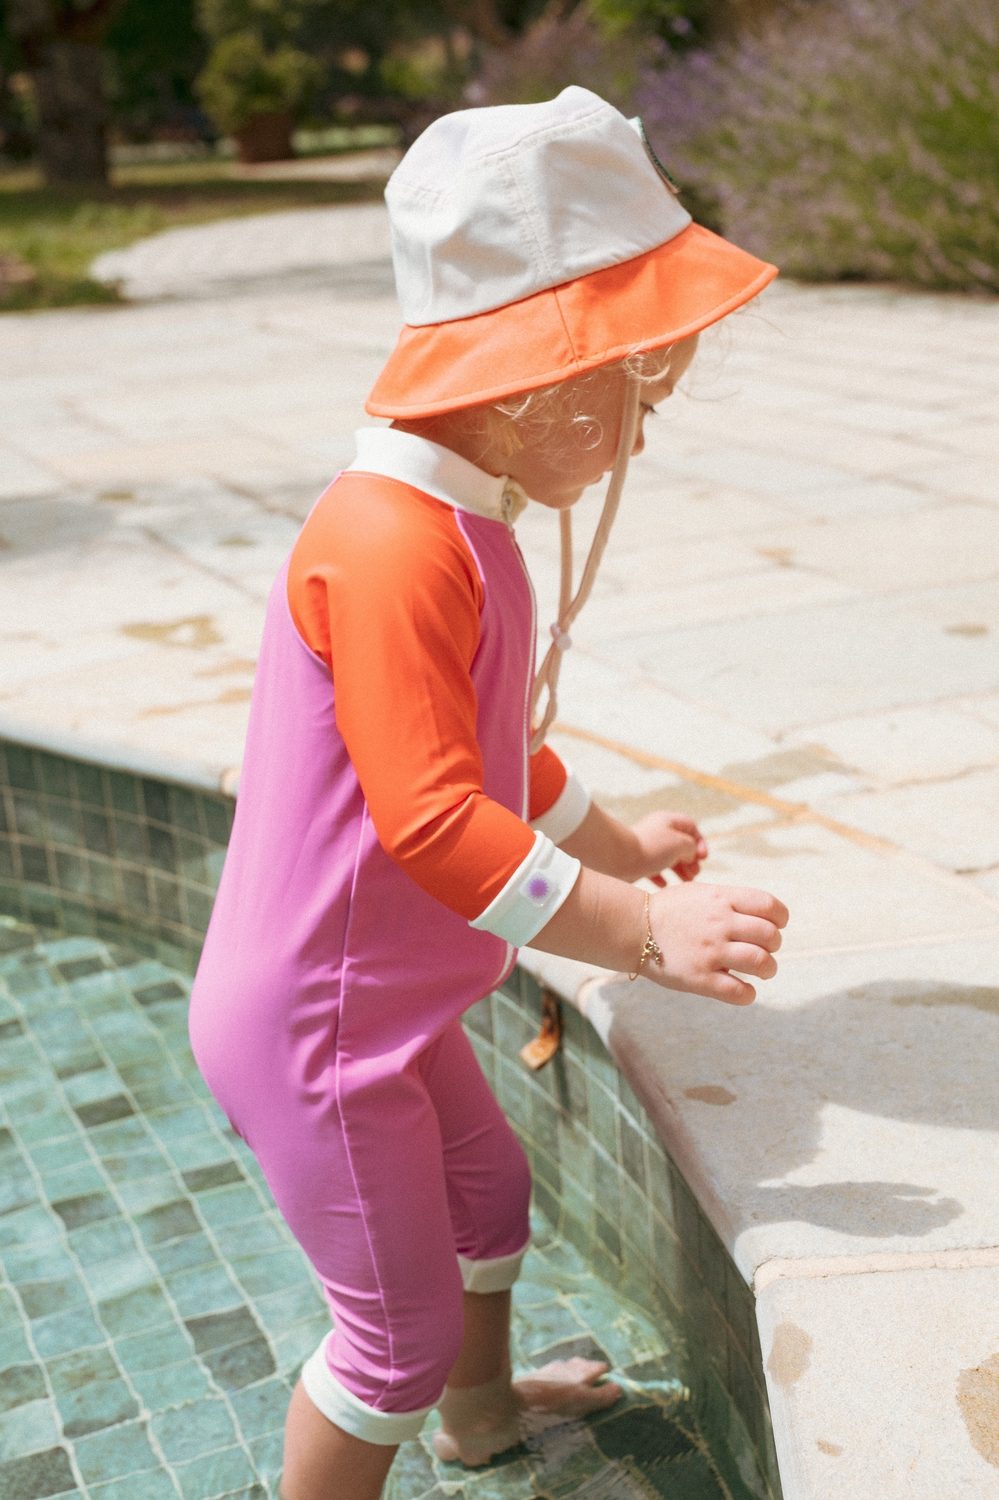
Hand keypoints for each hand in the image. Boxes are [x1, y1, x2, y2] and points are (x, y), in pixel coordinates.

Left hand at [628, 810, 707, 883]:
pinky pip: (654, 869)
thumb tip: (689, 855)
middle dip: (691, 859)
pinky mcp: (637, 862)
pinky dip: (662, 877)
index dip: (700, 842)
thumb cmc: (650, 848)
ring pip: (668, 858)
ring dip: (680, 870)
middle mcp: (657, 831)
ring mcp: (647, 847)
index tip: (702, 858)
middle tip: (695, 873)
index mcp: (667, 821)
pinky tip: (665, 885)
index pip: (690, 826)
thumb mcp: (679, 843)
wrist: (617, 858)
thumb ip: (691, 847)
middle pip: (680, 844)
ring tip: (686, 882)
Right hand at [646, 883, 787, 1005]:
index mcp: (721, 899)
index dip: (780, 918)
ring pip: (761, 962)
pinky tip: (745, 990)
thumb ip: (729, 901)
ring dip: (769, 969)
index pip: (769, 906)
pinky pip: (739, 992)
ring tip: (762, 971)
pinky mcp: (700, 979)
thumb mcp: (700, 892)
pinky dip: (749, 994)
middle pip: (770, 935)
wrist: (632, 928)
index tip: (776, 925)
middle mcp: (720, 924)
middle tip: (765, 950)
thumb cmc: (668, 910)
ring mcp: (711, 952)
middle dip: (774, 945)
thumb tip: (762, 914)